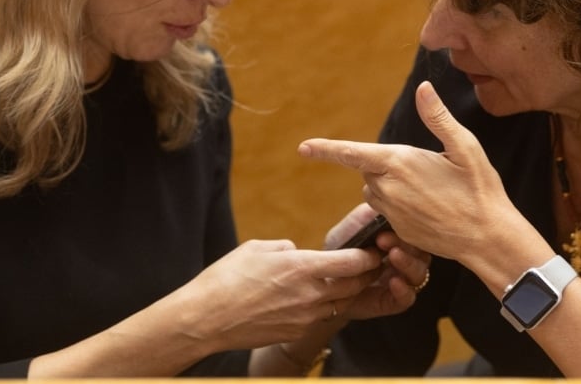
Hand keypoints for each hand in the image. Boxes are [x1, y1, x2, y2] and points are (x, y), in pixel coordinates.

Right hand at [182, 239, 380, 349]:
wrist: (207, 319)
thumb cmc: (226, 279)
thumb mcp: (256, 248)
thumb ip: (285, 248)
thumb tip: (297, 251)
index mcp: (302, 267)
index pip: (353, 262)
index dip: (369, 255)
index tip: (373, 249)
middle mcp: (310, 294)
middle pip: (355, 285)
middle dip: (366, 274)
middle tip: (368, 264)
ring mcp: (305, 317)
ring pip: (341, 303)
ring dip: (347, 292)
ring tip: (344, 280)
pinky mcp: (296, 332)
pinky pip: (321, 317)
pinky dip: (324, 307)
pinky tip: (314, 298)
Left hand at [299, 81, 518, 262]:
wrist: (487, 237)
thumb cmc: (479, 189)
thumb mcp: (464, 147)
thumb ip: (438, 117)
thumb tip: (424, 89)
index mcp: (399, 163)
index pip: (352, 153)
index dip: (325, 149)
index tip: (303, 148)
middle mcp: (388, 189)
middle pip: (370, 170)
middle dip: (389, 165)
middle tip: (427, 171)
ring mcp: (391, 213)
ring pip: (377, 191)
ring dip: (393, 186)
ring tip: (431, 190)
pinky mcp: (398, 231)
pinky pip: (388, 211)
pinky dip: (402, 205)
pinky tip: (431, 208)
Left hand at [322, 203, 431, 319]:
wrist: (323, 277)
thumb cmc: (340, 247)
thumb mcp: (355, 224)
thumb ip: (373, 213)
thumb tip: (391, 200)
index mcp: (400, 239)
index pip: (418, 233)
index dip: (408, 229)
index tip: (387, 229)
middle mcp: (405, 259)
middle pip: (423, 253)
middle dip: (409, 247)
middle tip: (386, 241)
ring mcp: (401, 281)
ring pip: (420, 275)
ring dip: (408, 265)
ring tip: (392, 257)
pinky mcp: (392, 301)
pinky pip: (408, 298)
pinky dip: (404, 290)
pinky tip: (394, 281)